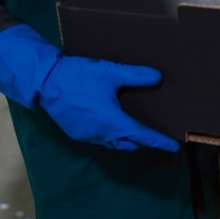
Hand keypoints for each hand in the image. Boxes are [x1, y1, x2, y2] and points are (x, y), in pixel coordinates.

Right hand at [0, 24, 179, 151]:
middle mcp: (102, 134)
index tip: (174, 146)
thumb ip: (136, 75)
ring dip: (125, 140)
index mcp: (113, 122)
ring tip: (135, 131)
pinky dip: (110, 136)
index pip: (143, 136)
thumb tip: (158, 76)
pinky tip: (110, 126)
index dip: (159, 141)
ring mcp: (87, 135)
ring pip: (113, 143)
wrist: (45, 81)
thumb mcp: (110, 72)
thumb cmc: (78, 76)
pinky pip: (99, 140)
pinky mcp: (76, 133)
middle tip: (154, 135)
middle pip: (128, 143)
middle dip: (143, 141)